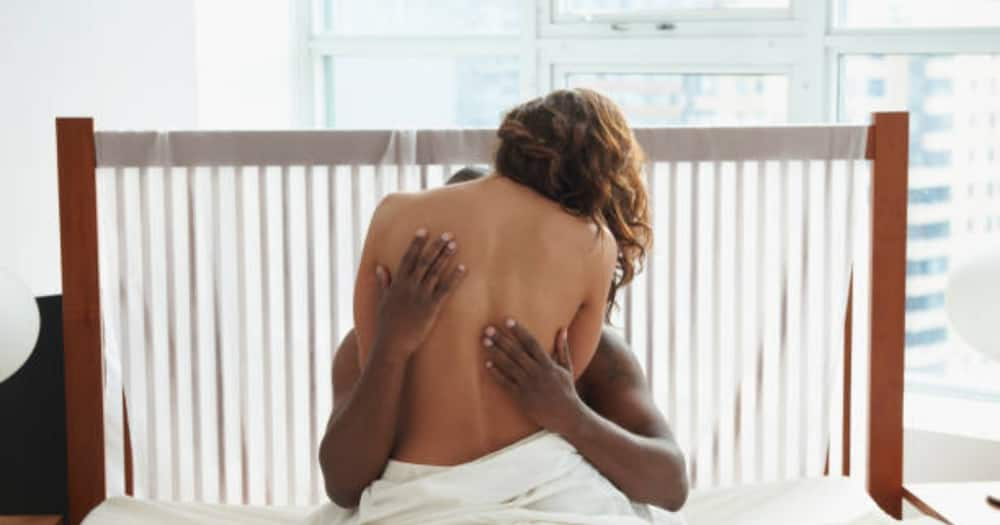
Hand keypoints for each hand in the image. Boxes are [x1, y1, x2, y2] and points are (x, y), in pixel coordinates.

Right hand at [372, 229, 466, 360]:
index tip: (423, 231)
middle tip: (447, 234)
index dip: (416, 244)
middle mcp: (409, 287)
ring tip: (454, 244)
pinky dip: (455, 278)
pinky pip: (446, 289)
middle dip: (436, 246)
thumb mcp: (382, 301)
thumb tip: (380, 267)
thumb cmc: (387, 324)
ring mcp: (421, 296)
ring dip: (446, 257)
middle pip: (425, 262)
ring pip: (436, 272)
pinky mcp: (431, 308)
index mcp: (397, 283)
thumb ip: (384, 283)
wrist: (392, 344)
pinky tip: (463, 268)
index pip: (408, 258)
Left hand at [483, 320, 583, 435]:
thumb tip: (562, 329)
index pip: (531, 343)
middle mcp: (537, 373)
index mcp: (548, 364)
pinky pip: (506, 383)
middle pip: (516, 352)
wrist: (566, 416)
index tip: (508, 320)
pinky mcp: (521, 397)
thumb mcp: (567, 368)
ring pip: (509, 365)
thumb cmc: (566, 390)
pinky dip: (496, 373)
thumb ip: (562, 348)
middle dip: (502, 339)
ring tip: (485, 341)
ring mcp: (528, 385)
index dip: (519, 331)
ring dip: (496, 352)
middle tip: (488, 329)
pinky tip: (487, 363)